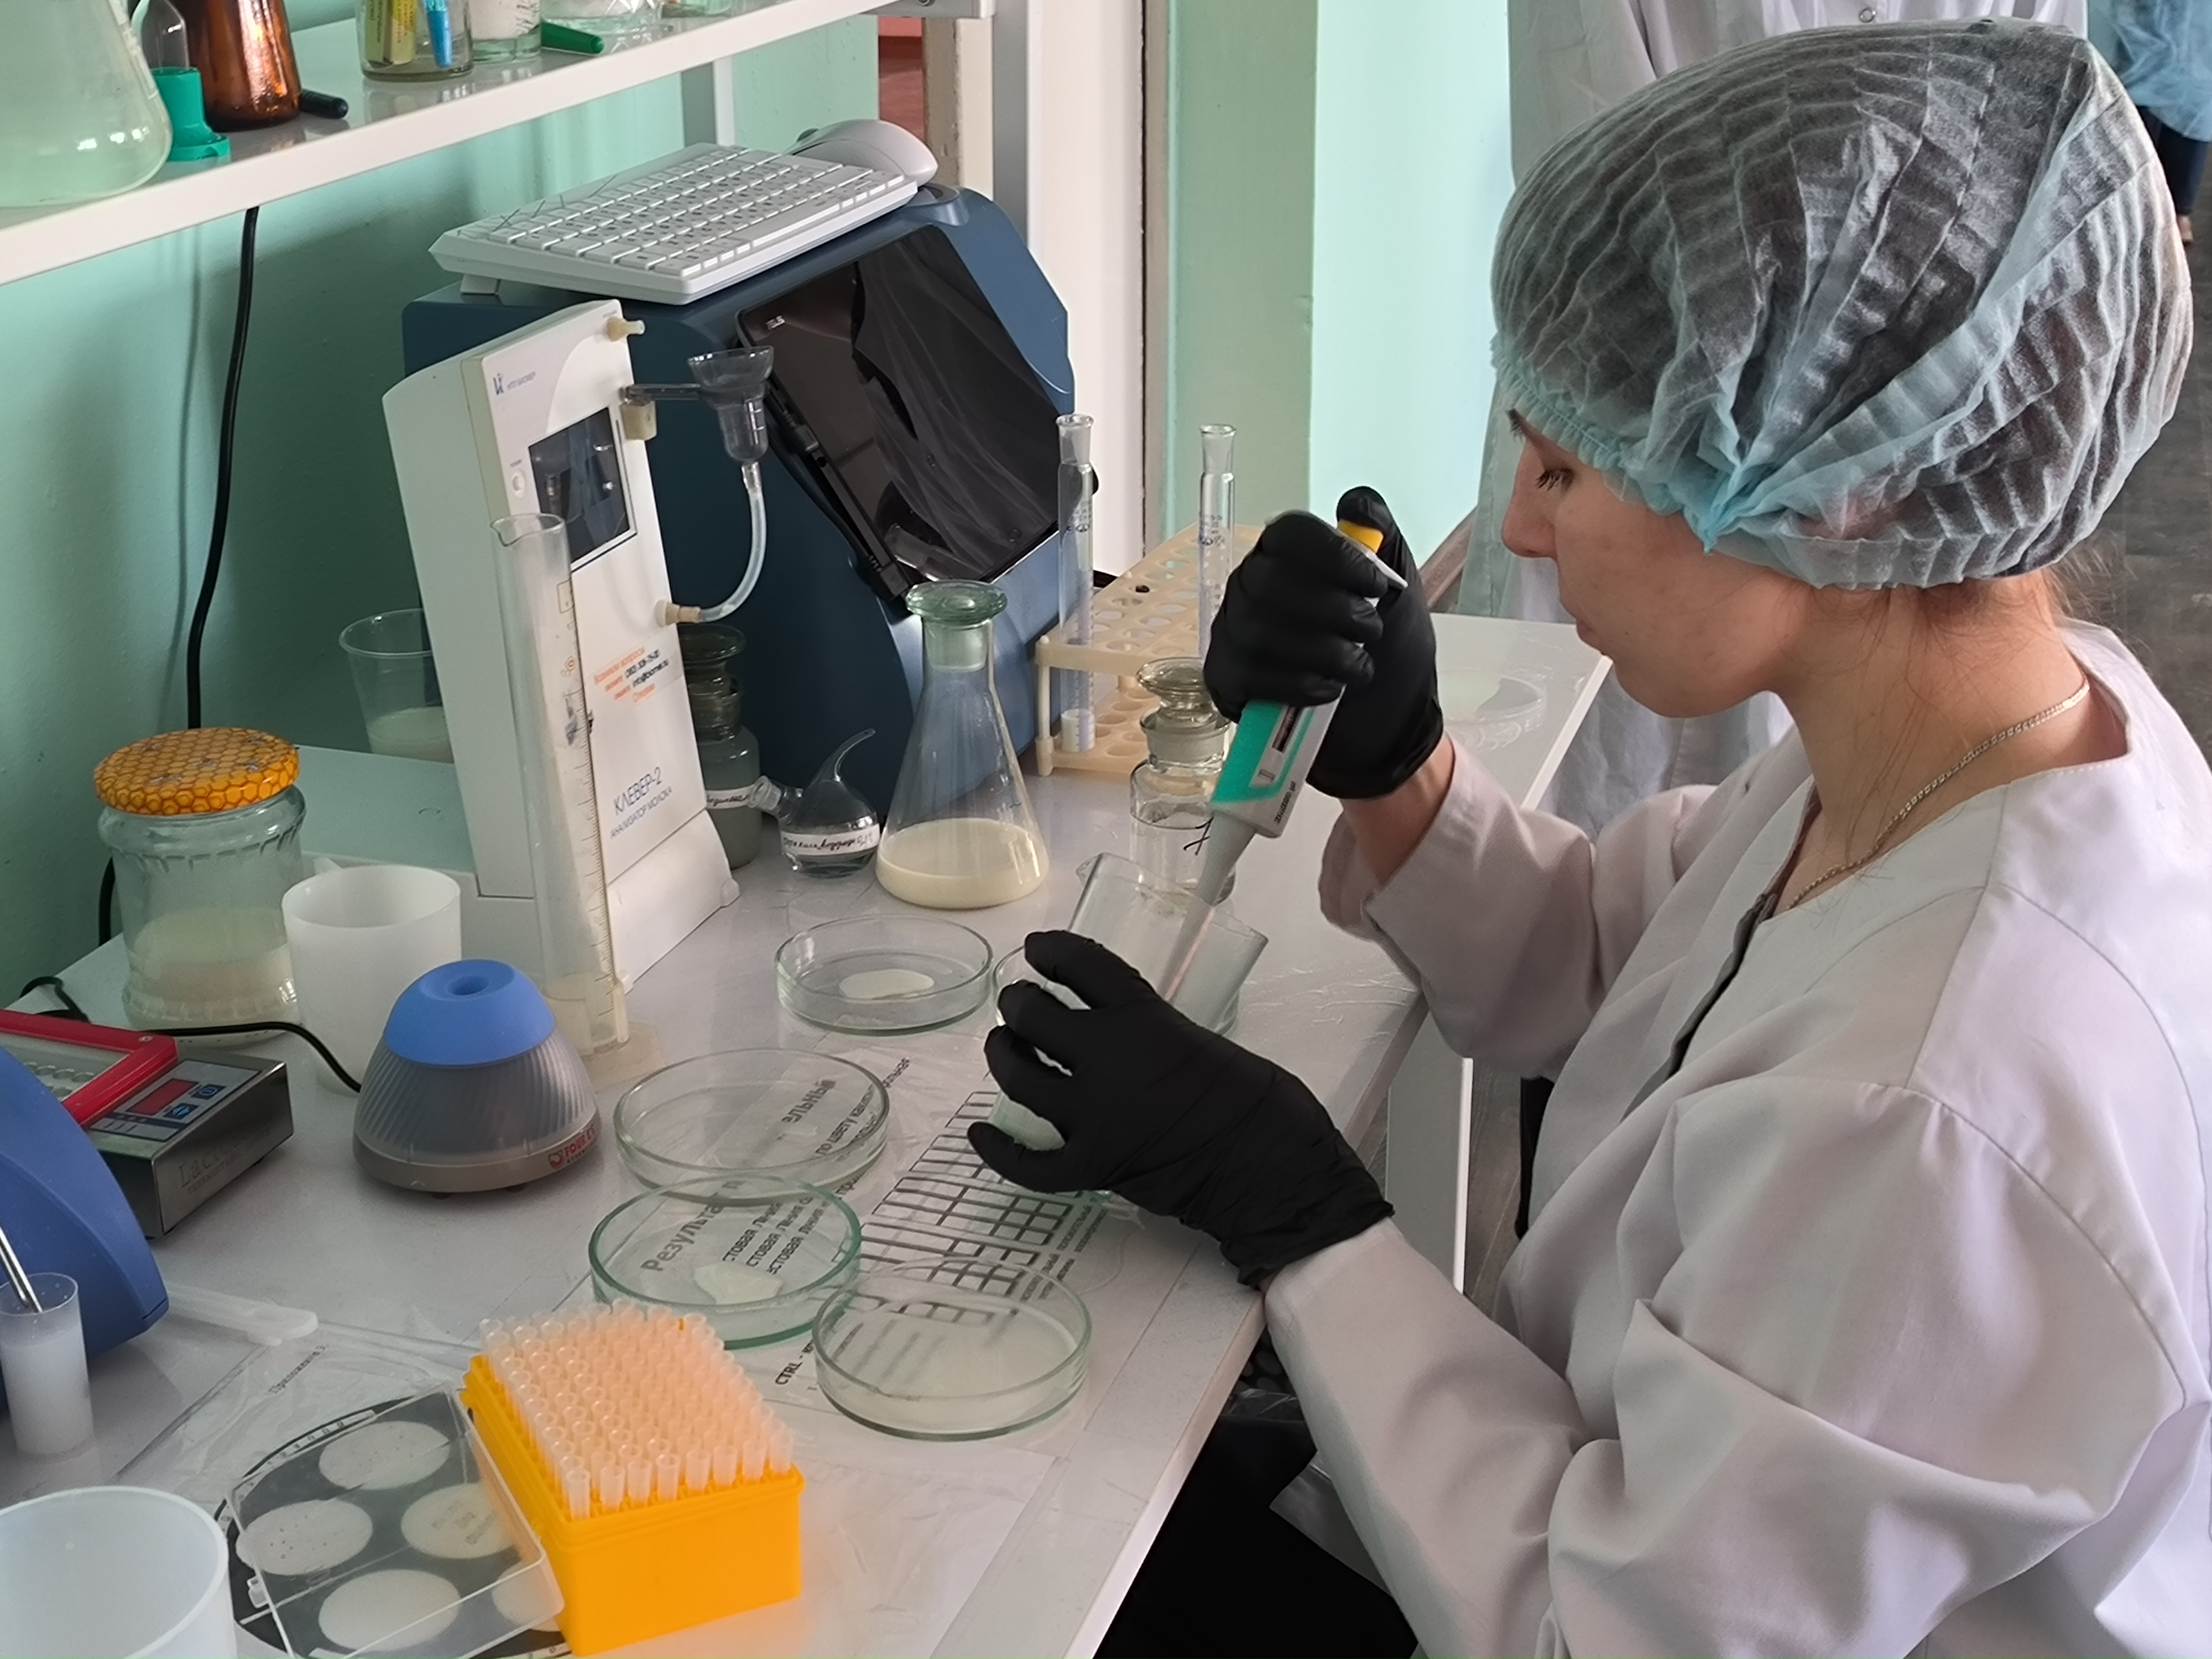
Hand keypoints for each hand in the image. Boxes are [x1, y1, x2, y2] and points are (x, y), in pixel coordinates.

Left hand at [970, 932, 1390, 1285]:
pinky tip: (980, 1134)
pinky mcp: (1094, 1167)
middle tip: (1018, 1006)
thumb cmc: (1263, 1105)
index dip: (1053, 952)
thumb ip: (1154, 1034)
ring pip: (1021, 1079)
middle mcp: (1110, 1059)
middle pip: (1037, 1018)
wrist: (1277, 1173)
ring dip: (1004, 1058)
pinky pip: (1030, 1163)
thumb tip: (1121, 1040)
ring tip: (1003, 1047)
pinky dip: (999, 1150)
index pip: (1083, 966)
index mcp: (1147, 1019)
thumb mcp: (1205, 1043)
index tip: (1036, 949)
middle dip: (1019, 1006)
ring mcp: (1095, 1116)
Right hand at [1204, 486, 1442, 798]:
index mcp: (1288, 556)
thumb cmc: (1390, 654)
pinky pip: (1251, 675)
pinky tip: (1329, 690)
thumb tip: (1354, 503)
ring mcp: (1233, 634)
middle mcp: (1251, 586)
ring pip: (1261, 631)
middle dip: (1332, 611)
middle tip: (1370, 633)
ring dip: (1323, 653)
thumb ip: (1383, 538)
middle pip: (1271, 582)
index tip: (1376, 586)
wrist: (1386, 727)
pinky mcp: (1228, 680)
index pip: (1290, 533)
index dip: (1334, 556)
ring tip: (1357, 668)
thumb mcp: (1400, 592)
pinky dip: (1300, 684)